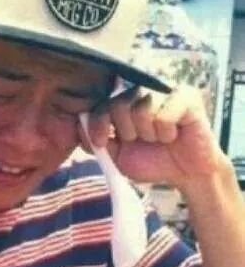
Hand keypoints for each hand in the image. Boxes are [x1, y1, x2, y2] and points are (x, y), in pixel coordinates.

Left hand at [79, 85, 225, 189]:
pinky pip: (164, 114)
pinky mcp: (187, 97)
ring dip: (147, 132)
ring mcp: (165, 92)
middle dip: (126, 130)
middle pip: (120, 103)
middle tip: (141, 140)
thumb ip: (99, 141)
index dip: (97, 123)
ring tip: (158, 138)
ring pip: (142, 107)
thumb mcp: (118, 156)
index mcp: (126, 103)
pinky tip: (173, 135)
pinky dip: (166, 132)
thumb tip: (79, 127)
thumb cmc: (152, 162)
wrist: (185, 174)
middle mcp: (144, 92)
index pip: (102, 103)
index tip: (99, 142)